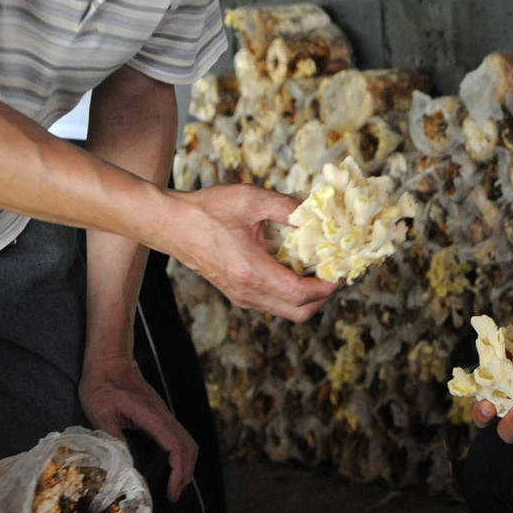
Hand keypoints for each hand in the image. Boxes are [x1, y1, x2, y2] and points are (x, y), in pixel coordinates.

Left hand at [78, 352, 197, 500]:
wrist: (110, 362)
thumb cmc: (102, 385)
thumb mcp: (100, 412)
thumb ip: (114, 437)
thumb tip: (124, 464)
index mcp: (152, 416)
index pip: (176, 446)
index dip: (178, 470)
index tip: (172, 490)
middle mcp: (164, 416)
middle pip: (189, 446)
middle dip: (186, 473)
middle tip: (174, 495)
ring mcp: (164, 416)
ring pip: (187, 442)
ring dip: (186, 465)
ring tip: (175, 486)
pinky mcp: (160, 417)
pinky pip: (178, 438)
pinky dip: (180, 456)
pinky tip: (170, 467)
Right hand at [170, 185, 337, 320]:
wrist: (169, 224)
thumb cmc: (207, 210)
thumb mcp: (252, 200)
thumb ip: (288, 207)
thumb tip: (318, 214)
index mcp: (251, 272)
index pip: (301, 293)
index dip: (328, 286)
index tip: (344, 271)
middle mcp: (247, 291)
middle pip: (300, 312)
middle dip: (325, 296)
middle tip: (337, 272)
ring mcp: (241, 296)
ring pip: (287, 311)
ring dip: (310, 296)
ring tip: (321, 270)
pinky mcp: (238, 293)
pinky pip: (274, 303)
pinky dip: (293, 293)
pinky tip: (298, 268)